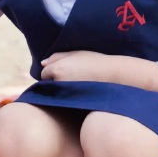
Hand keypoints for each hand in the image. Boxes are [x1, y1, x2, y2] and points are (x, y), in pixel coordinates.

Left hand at [40, 51, 157, 91]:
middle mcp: (59, 82)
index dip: (52, 72)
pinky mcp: (74, 103)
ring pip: (56, 93)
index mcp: (58, 68)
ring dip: (60, 90)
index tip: (63, 72)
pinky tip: (79, 95)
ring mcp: (65, 94)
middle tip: (69, 80)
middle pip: (48, 84)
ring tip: (75, 87)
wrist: (115, 77)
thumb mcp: (77, 53)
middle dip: (54, 82)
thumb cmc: (97, 62)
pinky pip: (64, 101)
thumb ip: (58, 56)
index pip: (44, 73)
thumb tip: (42, 62)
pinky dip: (68, 98)